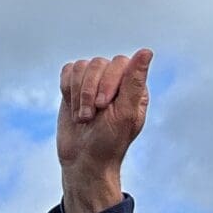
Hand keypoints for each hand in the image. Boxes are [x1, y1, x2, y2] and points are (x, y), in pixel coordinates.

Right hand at [58, 48, 153, 212]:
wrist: (83, 161)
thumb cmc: (109, 142)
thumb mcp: (125, 114)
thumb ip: (135, 82)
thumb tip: (146, 51)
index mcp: (134, 88)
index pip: (120, 63)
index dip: (108, 81)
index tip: (103, 106)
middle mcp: (115, 81)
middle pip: (98, 63)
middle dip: (89, 91)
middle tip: (90, 117)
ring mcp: (94, 83)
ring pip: (81, 66)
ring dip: (77, 94)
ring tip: (82, 117)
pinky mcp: (74, 87)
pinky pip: (67, 71)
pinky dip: (66, 89)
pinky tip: (72, 107)